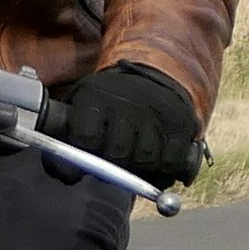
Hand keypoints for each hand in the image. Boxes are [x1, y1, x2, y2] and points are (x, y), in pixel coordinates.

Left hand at [48, 60, 201, 190]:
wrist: (153, 74)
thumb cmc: (109, 102)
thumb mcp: (83, 105)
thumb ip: (69, 136)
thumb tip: (67, 175)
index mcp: (96, 98)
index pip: (86, 138)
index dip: (83, 158)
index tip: (83, 164)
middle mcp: (128, 103)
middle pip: (118, 153)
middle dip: (113, 167)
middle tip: (113, 165)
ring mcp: (158, 113)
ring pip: (146, 160)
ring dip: (140, 170)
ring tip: (135, 162)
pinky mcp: (181, 124)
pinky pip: (172, 162)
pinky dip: (164, 171)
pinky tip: (156, 163)